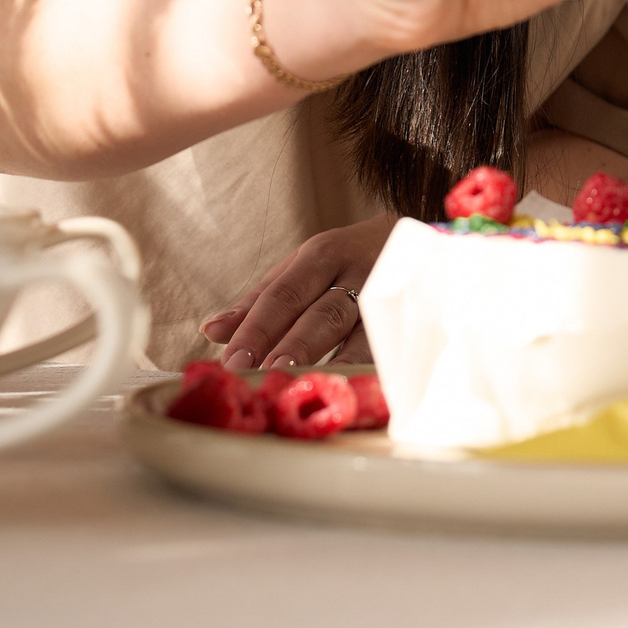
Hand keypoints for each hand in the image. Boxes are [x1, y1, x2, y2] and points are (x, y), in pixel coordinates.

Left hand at [200, 211, 399, 370]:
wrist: (416, 237)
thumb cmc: (344, 261)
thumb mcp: (301, 268)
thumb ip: (258, 302)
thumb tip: (210, 331)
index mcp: (323, 255)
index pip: (284, 295)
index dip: (258, 329)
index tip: (232, 361)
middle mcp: (359, 272)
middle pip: (324, 313)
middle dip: (296, 346)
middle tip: (269, 375)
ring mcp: (392, 296)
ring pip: (364, 332)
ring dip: (337, 362)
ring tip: (313, 385)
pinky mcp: (415, 318)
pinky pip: (395, 347)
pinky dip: (375, 369)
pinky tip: (357, 390)